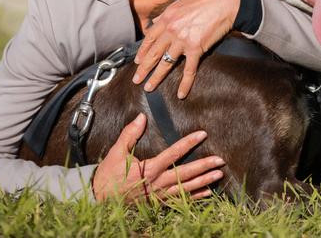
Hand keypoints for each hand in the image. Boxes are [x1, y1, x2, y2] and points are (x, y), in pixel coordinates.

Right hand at [92, 113, 224, 202]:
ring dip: (204, 182)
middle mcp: (157, 183)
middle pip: (185, 174)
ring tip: (219, 174)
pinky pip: (180, 201)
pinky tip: (207, 193)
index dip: (188, 143)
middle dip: (204, 166)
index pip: (173, 153)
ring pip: (186, 188)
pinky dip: (195, 197)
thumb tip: (141, 117)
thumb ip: (130, 134)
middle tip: (220, 161)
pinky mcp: (159, 203)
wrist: (100, 201)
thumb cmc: (108, 176)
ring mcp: (159, 195)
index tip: (202, 134)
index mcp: (149, 169)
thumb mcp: (116, 153)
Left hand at [133, 0, 239, 98]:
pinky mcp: (196, 49)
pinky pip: (189, 70)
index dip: (143, 51)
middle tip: (137, 80)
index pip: (150, 38)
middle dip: (144, 68)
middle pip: (154, 53)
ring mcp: (183, 41)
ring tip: (149, 88)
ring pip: (166, 63)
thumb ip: (167, 12)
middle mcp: (172, 31)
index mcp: (167, 18)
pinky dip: (185, 83)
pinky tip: (181, 94)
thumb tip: (156, 21)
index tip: (138, 61)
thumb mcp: (182, 0)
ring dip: (156, 77)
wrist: (225, 2)